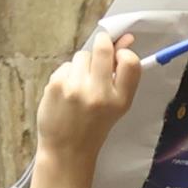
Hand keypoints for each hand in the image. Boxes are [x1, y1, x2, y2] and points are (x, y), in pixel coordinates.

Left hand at [30, 33, 140, 187]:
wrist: (67, 150)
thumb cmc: (93, 125)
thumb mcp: (115, 104)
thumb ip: (120, 74)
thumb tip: (125, 38)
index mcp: (120, 99)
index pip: (130, 62)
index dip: (123, 53)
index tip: (117, 56)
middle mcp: (99, 93)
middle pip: (102, 49)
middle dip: (101, 44)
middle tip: (99, 49)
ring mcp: (76, 88)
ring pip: (81, 55)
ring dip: (82, 63)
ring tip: (80, 83)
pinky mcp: (56, 86)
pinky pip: (65, 66)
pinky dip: (67, 74)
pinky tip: (66, 90)